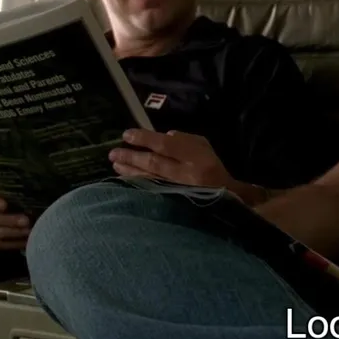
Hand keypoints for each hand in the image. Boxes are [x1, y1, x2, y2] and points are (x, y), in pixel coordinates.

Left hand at [110, 129, 236, 189]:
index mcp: (196, 157)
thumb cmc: (213, 169)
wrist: (225, 199)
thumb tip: (165, 135)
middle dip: (131, 157)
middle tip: (113, 153)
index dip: (145, 139)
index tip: (126, 135)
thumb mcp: (205, 147)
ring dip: (130, 172)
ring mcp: (179, 191)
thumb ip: (186, 139)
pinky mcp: (174, 203)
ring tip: (115, 166)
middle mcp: (186, 174)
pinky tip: (125, 182)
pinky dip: (137, 186)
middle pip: (154, 163)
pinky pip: (151, 192)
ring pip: (150, 179)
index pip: (166, 145)